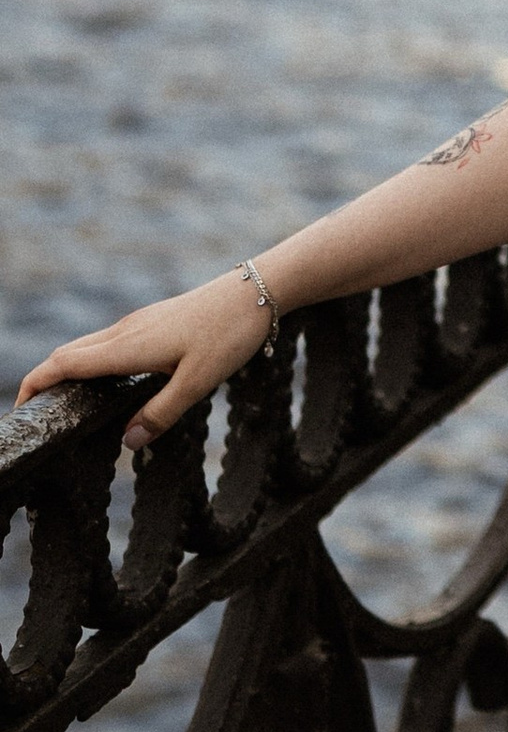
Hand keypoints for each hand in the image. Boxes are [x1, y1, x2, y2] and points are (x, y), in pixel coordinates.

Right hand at [15, 275, 277, 450]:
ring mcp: (140, 322)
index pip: (64, 363)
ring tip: (62, 401)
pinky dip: (91, 361)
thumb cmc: (231, 334)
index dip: (35, 384)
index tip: (20, 409)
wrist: (259, 289)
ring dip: (67, 369)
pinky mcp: (154, 320)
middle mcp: (126, 330)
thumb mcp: (199, 382)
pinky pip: (109, 341)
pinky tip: (105, 380)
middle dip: (44, 380)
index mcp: (128, 346)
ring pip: (89, 345)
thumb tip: (126, 443)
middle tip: (33, 412)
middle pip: (69, 353)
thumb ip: (161, 413)